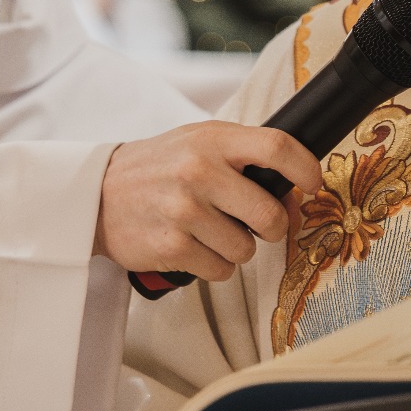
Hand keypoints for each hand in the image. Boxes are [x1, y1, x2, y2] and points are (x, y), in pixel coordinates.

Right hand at [93, 121, 320, 280]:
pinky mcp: (172, 247)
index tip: (313, 183)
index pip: (277, 147)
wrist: (97, 194)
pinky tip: (194, 246)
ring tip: (212, 231)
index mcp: (212, 140)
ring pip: (247, 250)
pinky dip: (215, 265)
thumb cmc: (160, 167)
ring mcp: (184, 212)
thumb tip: (294, 196)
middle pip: (270, 214)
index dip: (306, 168)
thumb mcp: (199, 144)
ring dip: (238, 248)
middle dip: (274, 227)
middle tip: (261, 225)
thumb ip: (245, 160)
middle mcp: (198, 172)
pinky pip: (221, 270)